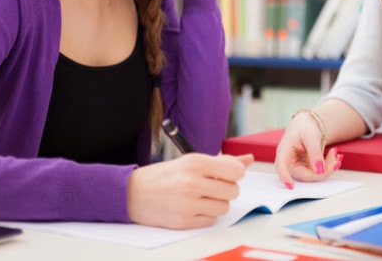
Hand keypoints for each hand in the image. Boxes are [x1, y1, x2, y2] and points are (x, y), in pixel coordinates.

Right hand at [127, 153, 252, 228]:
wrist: (132, 193)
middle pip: (233, 191)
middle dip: (226, 190)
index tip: (226, 175)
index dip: (235, 174)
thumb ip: (222, 162)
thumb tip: (248, 160)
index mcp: (196, 163)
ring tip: (202, 197)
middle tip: (212, 187)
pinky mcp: (183, 221)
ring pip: (224, 207)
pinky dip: (206, 215)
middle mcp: (192, 182)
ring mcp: (188, 203)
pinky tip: (193, 207)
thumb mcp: (192, 161)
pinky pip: (211, 220)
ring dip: (217, 203)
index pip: (236, 172)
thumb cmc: (166, 175)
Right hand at [274, 111, 341, 188]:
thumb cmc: (304, 127)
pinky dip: (328, 165)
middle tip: (336, 161)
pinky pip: (318, 171)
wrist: (307, 124)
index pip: (282, 167)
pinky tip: (334, 156)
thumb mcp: (311, 137)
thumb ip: (315, 153)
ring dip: (328, 167)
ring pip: (313, 175)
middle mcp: (289, 162)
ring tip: (335, 154)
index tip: (291, 186)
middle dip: (323, 171)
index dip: (285, 177)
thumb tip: (319, 171)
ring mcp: (298, 166)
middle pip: (304, 174)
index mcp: (284, 151)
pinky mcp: (307, 167)